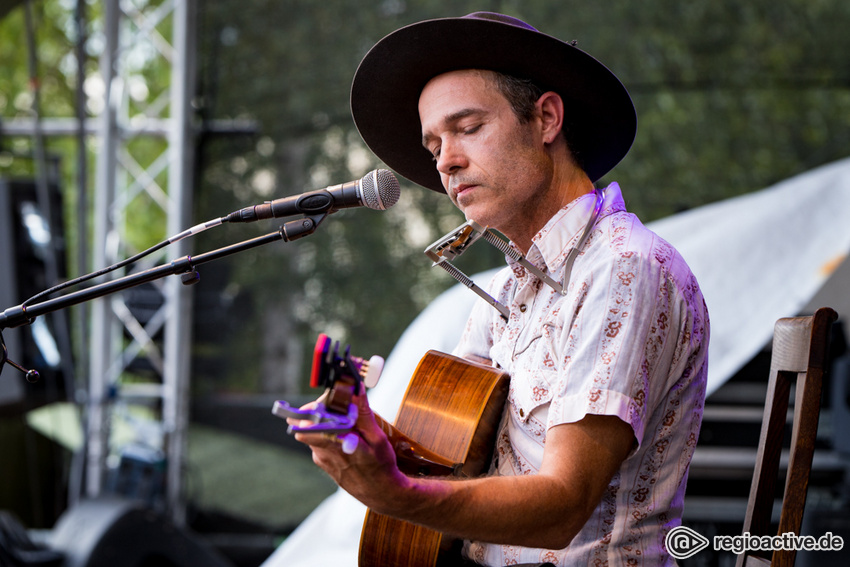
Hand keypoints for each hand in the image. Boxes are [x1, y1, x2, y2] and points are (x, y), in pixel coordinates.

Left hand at [290, 387, 409, 513]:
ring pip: (315, 431)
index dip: (316, 405)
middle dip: (322, 411)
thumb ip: (362, 413)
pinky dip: (331, 434)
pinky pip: (320, 441)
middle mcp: (323, 452)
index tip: (332, 398)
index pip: (308, 420)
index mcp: (334, 444)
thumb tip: (355, 389)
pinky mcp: (323, 462)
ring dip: (328, 422)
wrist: (381, 494)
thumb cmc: (381, 467)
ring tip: (349, 421)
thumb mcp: (376, 438)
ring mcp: (321, 458)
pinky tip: (349, 436)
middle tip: (341, 406)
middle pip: (309, 423)